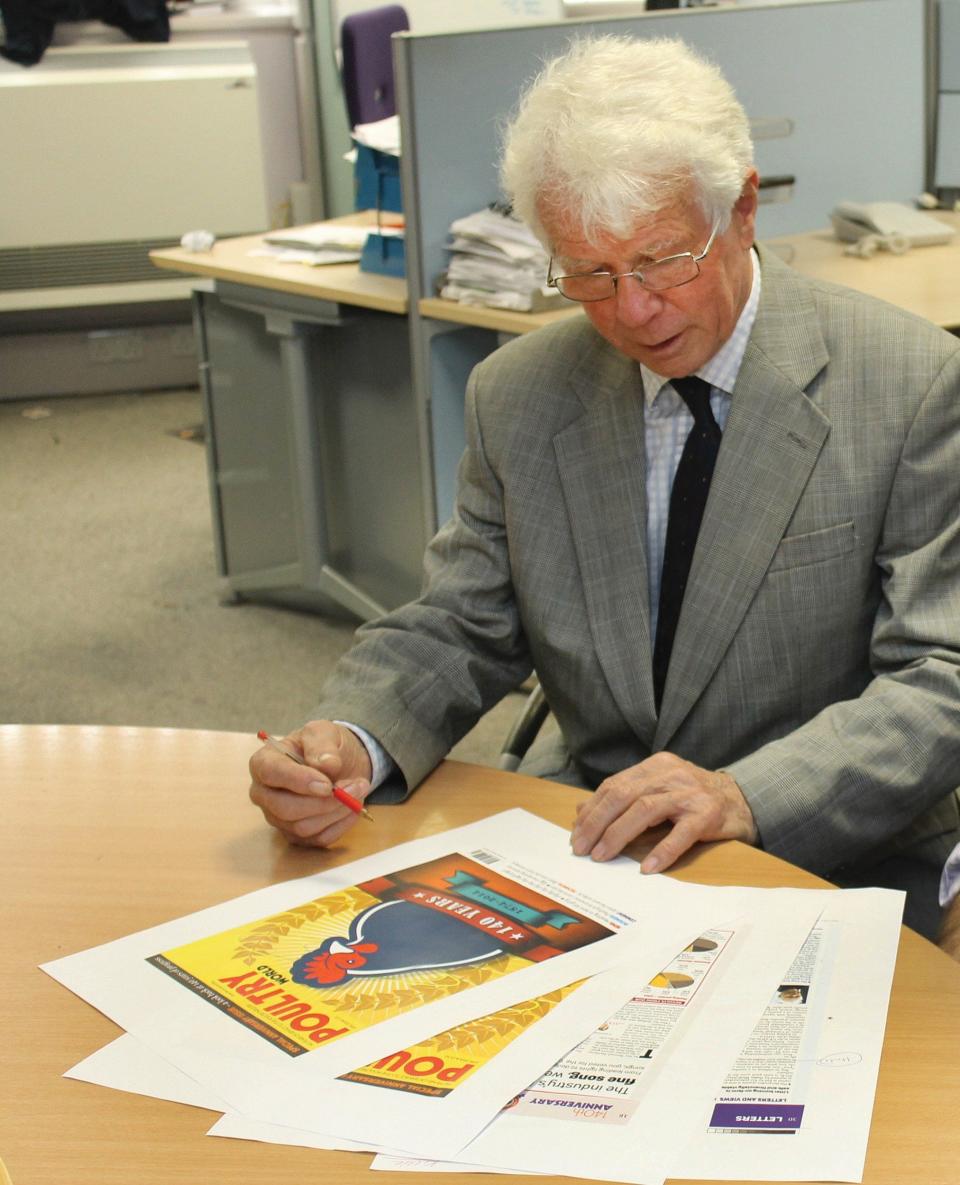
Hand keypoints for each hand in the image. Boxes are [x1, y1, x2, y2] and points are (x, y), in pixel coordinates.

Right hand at [249, 720, 372, 846]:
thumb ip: (322, 745)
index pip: (271, 774)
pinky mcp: (295, 835)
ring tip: (358, 791)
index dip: (299, 781)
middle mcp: (264, 794)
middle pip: (285, 808)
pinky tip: (353, 807)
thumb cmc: (322, 746)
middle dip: (323, 802)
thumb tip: (326, 765)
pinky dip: (340, 825)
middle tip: (355, 786)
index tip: (327, 784)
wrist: (337, 763)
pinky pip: (317, 839)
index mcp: (263, 763)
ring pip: (302, 827)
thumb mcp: (323, 732)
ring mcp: (278, 817)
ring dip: (336, 811)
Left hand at [570, 752, 756, 872]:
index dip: (592, 809)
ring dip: (618, 835)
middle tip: (581, 848)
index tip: (576, 832)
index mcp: (655, 766)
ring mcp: (690, 794)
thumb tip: (581, 810)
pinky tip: (647, 867)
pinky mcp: (708, 815)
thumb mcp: (658, 788)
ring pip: (645, 810)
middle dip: (597, 822)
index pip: (615, 785)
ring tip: (602, 856)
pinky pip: (681, 834)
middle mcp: (671, 774)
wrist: (742, 800)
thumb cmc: (693, 798)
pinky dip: (662, 851)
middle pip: (624, 795)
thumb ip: (624, 796)